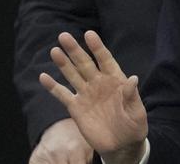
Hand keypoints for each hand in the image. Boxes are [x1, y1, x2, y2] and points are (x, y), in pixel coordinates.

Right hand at [39, 31, 147, 163]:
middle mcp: (99, 83)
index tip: (89, 34)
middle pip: (85, 63)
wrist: (122, 144)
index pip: (105, 59)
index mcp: (115, 80)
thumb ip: (131, 96)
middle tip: (64, 36)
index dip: (97, 47)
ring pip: (72, 75)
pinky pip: (62, 95)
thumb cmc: (133, 125)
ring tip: (55, 50)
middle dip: (75, 50)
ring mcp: (86, 94)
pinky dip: (52, 86)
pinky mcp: (76, 107)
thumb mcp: (136, 111)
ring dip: (63, 63)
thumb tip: (133, 79)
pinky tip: (43, 76)